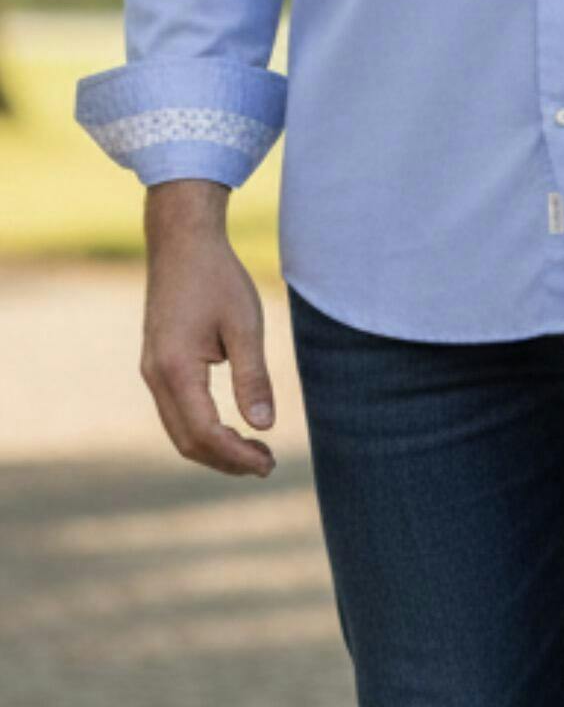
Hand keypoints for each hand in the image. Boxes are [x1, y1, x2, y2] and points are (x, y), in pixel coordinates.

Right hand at [140, 180, 276, 477]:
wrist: (182, 243)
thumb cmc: (217, 278)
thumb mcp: (245, 324)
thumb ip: (253, 376)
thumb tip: (264, 424)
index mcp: (176, 369)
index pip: (204, 433)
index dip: (236, 455)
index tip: (268, 462)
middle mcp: (156, 376)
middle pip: (187, 441)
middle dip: (226, 460)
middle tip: (266, 464)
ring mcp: (152, 371)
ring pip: (178, 430)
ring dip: (214, 448)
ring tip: (254, 452)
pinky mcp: (157, 364)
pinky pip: (176, 411)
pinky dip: (202, 429)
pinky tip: (231, 427)